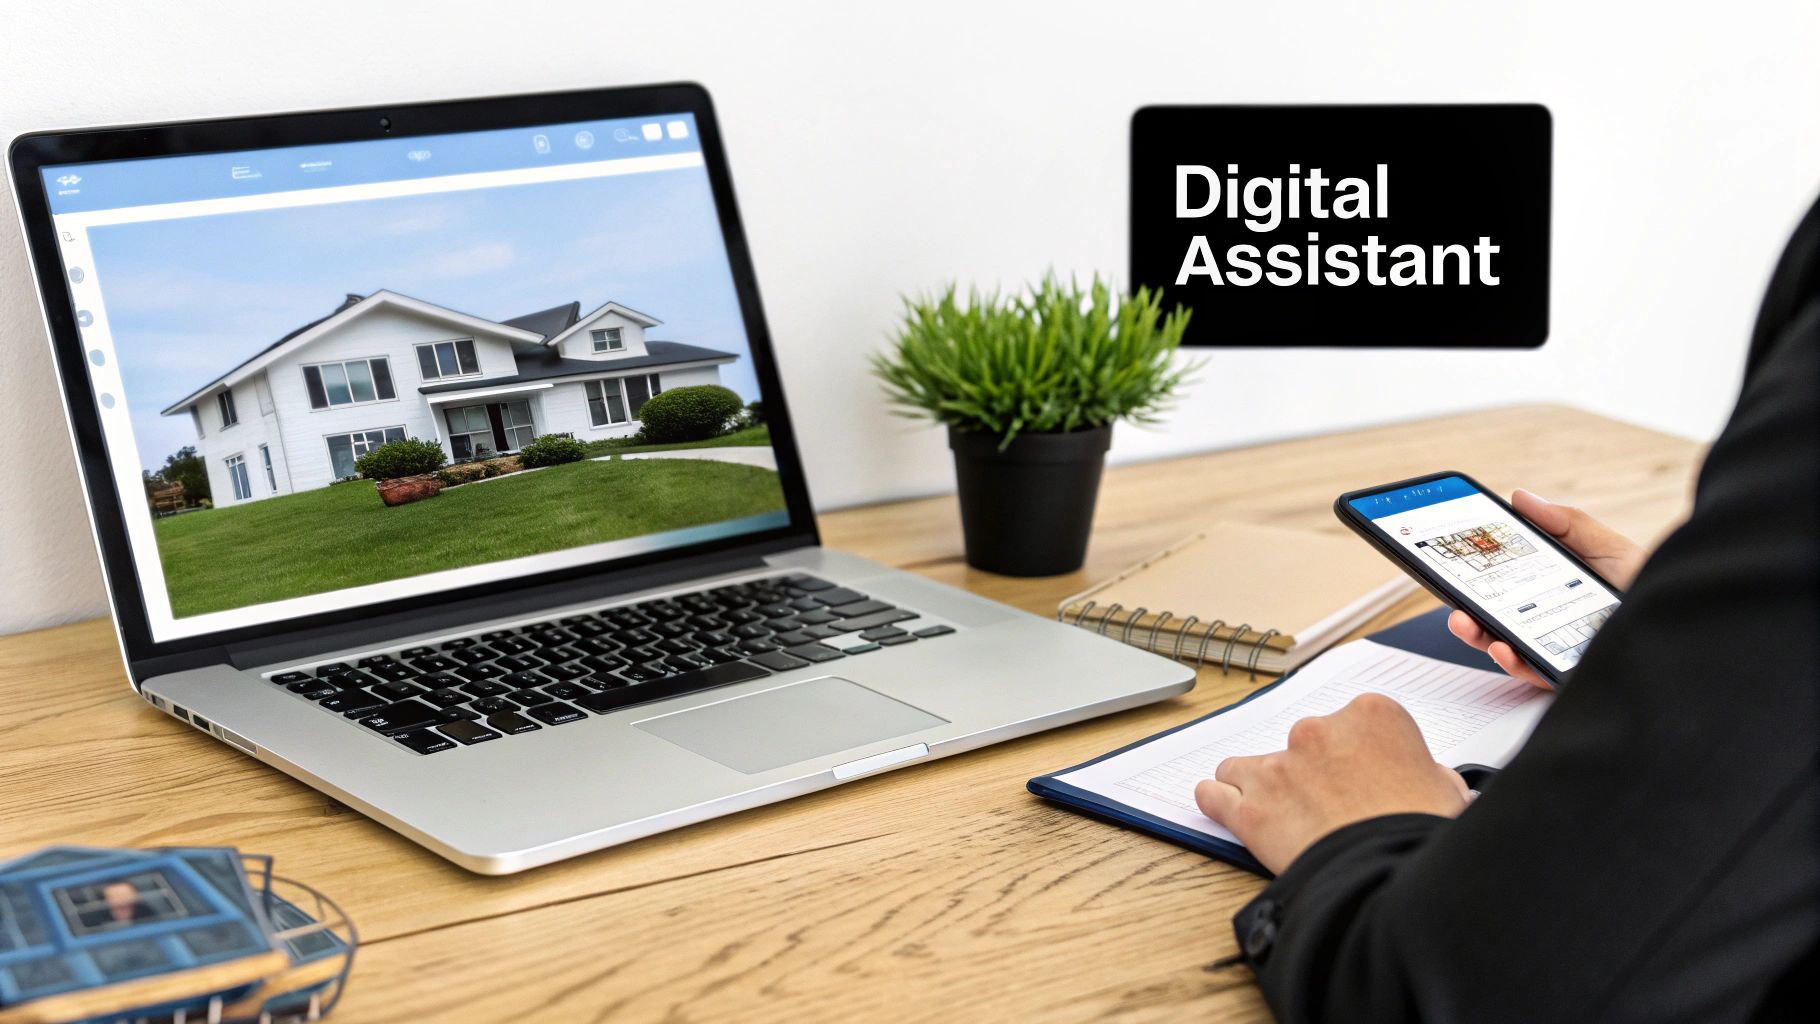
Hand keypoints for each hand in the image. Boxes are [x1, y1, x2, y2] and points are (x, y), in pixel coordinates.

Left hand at [1194, 693, 1470, 874]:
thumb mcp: (1449, 792)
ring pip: (1248, 766)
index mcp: (1372, 716)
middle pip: (1302, 745)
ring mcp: (1279, 766)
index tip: (1361, 777)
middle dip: (1311, 772)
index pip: (1355, 724)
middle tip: (1329, 807)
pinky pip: (1215, 794)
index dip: (1357, 755)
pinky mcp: (1250, 806)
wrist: (1390, 877)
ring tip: (1277, 813)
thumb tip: (1427, 782)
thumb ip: (1428, 774)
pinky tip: (1223, 808)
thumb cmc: (1422, 834)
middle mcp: (1318, 731)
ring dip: (1259, 785)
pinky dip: (1217, 802)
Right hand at [1448, 489, 1644, 688]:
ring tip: (1466, 622)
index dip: (1473, 576)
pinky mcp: (1567, 674)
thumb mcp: (1604, 545)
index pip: (1502, 583)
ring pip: (1504, 647)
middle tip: (1452, 600)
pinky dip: (1512, 660)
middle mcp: (1547, 621)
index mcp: (1549, 589)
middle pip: (1495, 617)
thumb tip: (1521, 498)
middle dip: (1465, 609)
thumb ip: (1564, 523)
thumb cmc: (1647, 582)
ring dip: (1478, 636)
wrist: (1687, 614)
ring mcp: (1555, 649)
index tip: (1451, 563)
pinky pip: (1532, 671)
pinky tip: (1504, 646)